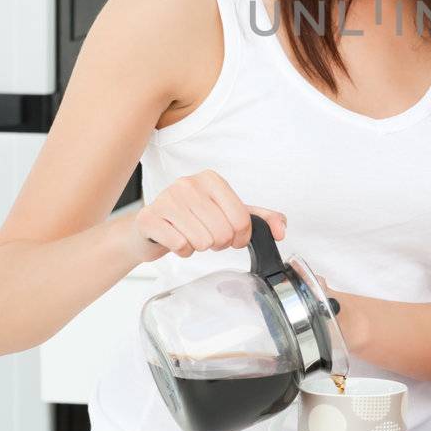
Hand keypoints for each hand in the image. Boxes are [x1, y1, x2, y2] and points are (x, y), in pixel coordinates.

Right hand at [131, 170, 286, 260]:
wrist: (151, 226)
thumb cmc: (192, 218)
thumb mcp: (228, 213)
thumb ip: (260, 219)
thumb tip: (281, 230)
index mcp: (211, 179)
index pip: (241, 219)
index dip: (240, 237)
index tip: (232, 237)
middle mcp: (188, 184)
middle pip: (222, 232)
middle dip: (218, 243)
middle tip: (208, 238)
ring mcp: (167, 199)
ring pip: (202, 241)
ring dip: (199, 247)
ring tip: (191, 237)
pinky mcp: (150, 218)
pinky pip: (180, 246)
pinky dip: (182, 251)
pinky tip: (176, 240)